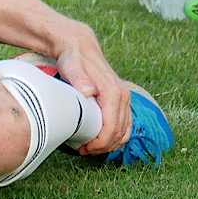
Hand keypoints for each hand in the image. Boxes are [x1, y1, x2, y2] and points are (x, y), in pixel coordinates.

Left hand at [53, 36, 132, 155]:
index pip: (113, 126)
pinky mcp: (122, 100)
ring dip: (111, 144)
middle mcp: (123, 96)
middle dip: (103, 146)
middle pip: (120, 132)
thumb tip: (89, 91)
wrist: (80, 47)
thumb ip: (79, 78)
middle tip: (84, 151)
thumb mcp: (71, 66)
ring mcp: (125, 98)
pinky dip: (116, 136)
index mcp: (113, 92)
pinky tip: (100, 140)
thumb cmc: (72, 59)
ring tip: (90, 148)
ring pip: (125, 130)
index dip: (100, 142)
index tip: (85, 149)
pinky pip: (125, 124)